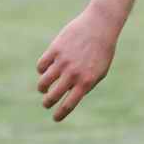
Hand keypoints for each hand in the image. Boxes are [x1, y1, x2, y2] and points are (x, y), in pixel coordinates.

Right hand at [36, 5, 118, 120]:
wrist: (100, 26)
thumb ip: (86, 86)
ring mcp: (63, 61)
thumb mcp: (100, 71)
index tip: (55, 118)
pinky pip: (41, 65)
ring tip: (43, 88)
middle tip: (46, 102)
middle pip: (52, 96)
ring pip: (43, 82)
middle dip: (47, 103)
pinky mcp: (55, 49)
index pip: (68, 105)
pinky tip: (44, 70)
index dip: (59, 114)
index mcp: (86, 82)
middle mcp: (73, 74)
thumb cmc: (102, 50)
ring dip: (42, 88)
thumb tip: (69, 97)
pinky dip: (41, 70)